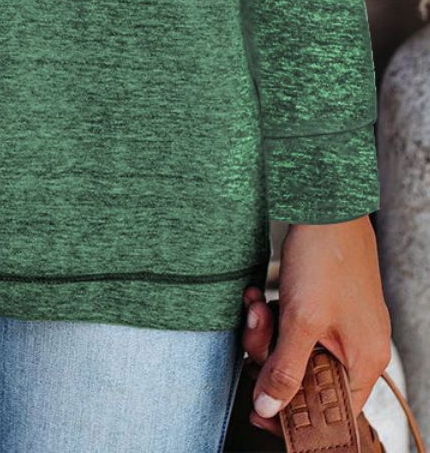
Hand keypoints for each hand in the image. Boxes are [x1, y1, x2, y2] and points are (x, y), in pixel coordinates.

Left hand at [241, 216, 391, 435]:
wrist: (324, 203)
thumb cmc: (323, 258)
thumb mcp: (300, 320)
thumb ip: (285, 368)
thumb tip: (269, 407)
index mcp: (363, 361)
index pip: (332, 411)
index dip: (294, 414)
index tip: (259, 407)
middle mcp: (357, 349)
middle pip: (306, 379)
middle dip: (272, 355)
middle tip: (255, 330)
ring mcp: (340, 327)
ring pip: (294, 351)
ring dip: (266, 330)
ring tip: (257, 304)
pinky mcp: (323, 306)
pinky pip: (292, 326)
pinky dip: (272, 314)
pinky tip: (259, 296)